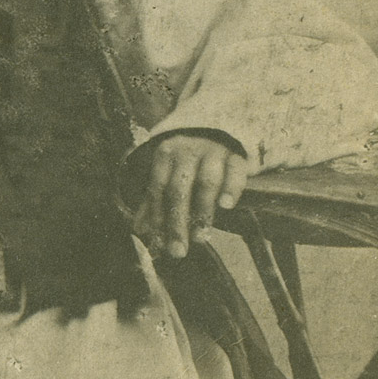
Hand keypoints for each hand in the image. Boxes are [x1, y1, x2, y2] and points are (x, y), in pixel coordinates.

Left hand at [128, 131, 248, 261]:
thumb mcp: (168, 172)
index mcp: (165, 154)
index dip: (157, 216)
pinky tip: (226, 205)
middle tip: (178, 251)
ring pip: (206, 182)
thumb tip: (140, 230)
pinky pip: (235, 170)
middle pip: (179, 189)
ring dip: (203, 212)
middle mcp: (187, 151)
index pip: (158, 188)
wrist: (217, 127)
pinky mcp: (237, 153)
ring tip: (200, 237)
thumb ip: (155, 200)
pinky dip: (231, 188)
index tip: (159, 242)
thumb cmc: (187, 160)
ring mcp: (213, 151)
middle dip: (177, 222)